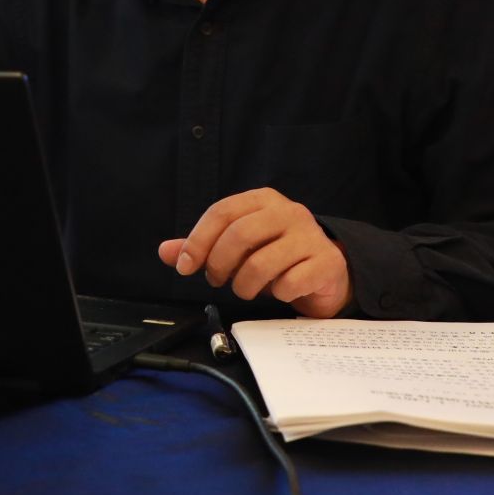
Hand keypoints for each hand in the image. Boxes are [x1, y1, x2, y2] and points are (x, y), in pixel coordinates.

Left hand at [158, 188, 351, 317]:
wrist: (327, 271)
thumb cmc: (277, 256)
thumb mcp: (239, 248)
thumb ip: (203, 248)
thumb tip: (166, 251)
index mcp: (263, 200)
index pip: (221, 212)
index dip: (197, 241)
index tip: (185, 267)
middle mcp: (289, 212)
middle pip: (240, 234)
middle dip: (219, 264)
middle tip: (217, 280)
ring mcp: (311, 236)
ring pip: (262, 263)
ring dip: (244, 286)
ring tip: (245, 290)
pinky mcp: (327, 262)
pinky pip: (290, 283)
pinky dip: (277, 294)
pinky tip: (279, 292)